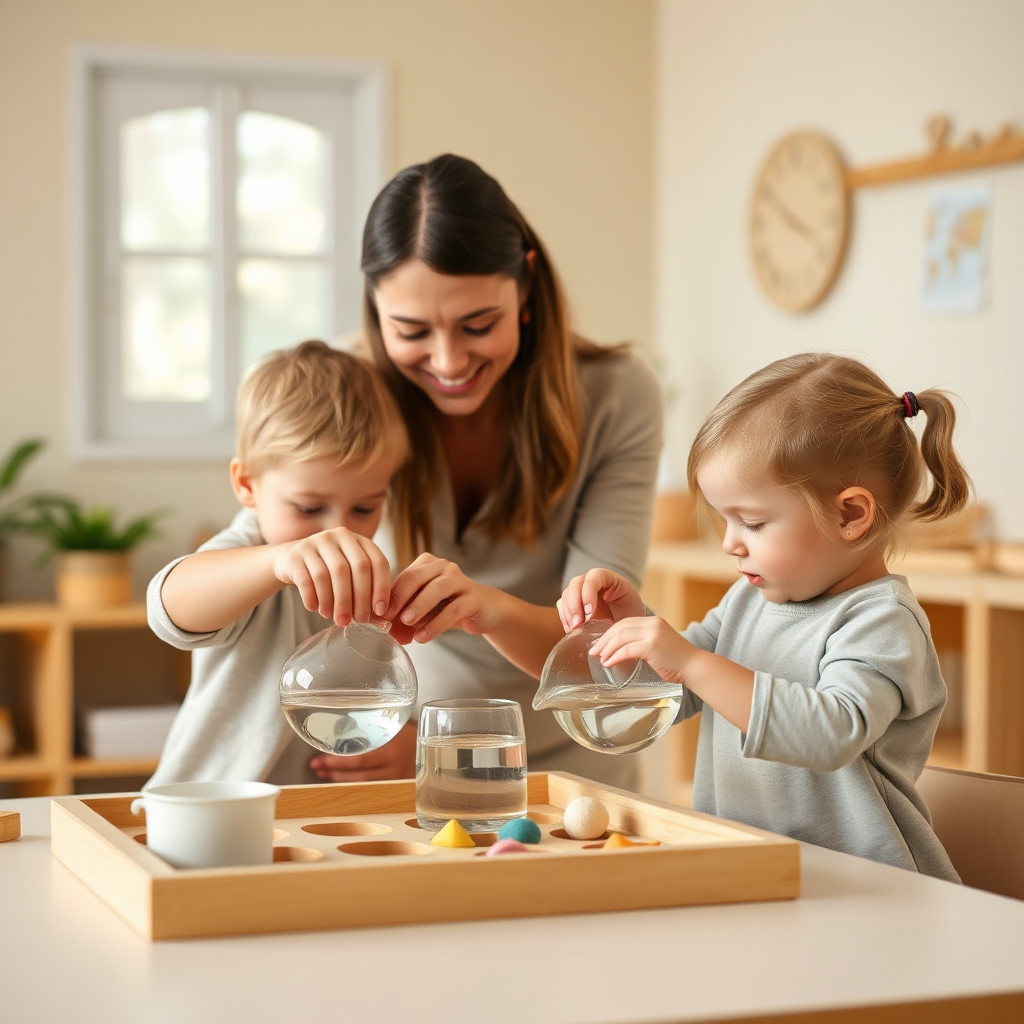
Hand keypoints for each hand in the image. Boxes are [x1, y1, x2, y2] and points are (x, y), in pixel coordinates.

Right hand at [271, 528, 391, 625]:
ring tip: (336, 618)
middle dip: (360, 598)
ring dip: (335, 602)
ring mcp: (316, 542)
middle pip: (356, 568)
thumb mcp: (351, 576)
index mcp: (359, 540)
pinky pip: (307, 580)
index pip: (378, 562)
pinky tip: (315, 609)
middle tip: (358, 620)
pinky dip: (313, 598)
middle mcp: (339, 536)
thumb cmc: (329, 573)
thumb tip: (382, 619)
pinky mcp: (295, 555)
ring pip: (331, 574)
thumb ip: (367, 593)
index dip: (382, 587)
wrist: (292, 561)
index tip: (380, 611)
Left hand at [309, 721, 416, 781]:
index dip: (337, 761)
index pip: (359, 758)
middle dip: (334, 770)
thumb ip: (375, 728)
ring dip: (340, 778)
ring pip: (363, 783)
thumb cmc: (413, 731)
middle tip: (316, 766)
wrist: (438, 745)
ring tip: (323, 773)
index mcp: (392, 745)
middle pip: (358, 773)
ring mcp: (397, 777)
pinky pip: (373, 786)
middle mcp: (395, 764)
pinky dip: (355, 783)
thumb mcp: (395, 724)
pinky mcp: (398, 784)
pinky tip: (343, 780)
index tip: (319, 758)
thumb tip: (342, 724)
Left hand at [386, 554, 497, 642]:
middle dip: (400, 597)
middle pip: (417, 577)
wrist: (483, 610)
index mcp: (427, 564)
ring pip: (437, 589)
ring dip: (418, 607)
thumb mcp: (423, 608)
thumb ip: (405, 616)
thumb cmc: (447, 606)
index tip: (377, 613)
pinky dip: (436, 624)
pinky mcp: (473, 598)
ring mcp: (461, 580)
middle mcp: (444, 566)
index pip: (404, 576)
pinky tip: (423, 637)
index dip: (388, 595)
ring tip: (406, 623)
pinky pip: (453, 609)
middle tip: (387, 617)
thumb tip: (386, 630)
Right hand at [557, 569, 645, 631]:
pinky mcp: (573, 602)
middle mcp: (590, 580)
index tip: (590, 612)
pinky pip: (563, 606)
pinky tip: (570, 629)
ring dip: (568, 612)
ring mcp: (580, 590)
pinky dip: (564, 618)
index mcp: (607, 577)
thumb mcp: (630, 609)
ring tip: (574, 628)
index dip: (588, 592)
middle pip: (575, 584)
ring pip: (567, 594)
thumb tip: (604, 622)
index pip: (593, 577)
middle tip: (578, 623)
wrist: (626, 621)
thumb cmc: (630, 614)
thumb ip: (616, 608)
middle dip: (574, 604)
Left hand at [587, 615, 695, 684]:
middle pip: (620, 628)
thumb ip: (641, 642)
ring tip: (599, 658)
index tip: (599, 644)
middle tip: (593, 651)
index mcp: (652, 621)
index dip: (609, 633)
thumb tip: (619, 650)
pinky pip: (627, 649)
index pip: (624, 623)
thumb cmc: (676, 661)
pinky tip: (608, 663)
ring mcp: (653, 633)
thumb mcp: (657, 645)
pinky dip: (615, 656)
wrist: (695, 667)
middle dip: (604, 640)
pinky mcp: (652, 645)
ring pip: (621, 637)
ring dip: (607, 648)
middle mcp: (652, 623)